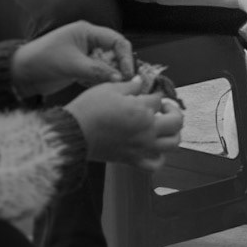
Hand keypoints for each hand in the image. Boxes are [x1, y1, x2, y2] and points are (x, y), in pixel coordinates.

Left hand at [13, 22, 135, 95]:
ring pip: (109, 65)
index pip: (116, 41)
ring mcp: (85, 56)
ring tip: (117, 88)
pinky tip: (105, 89)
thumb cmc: (42, 61)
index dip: (126, 56)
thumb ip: (98, 71)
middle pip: (115, 53)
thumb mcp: (71, 65)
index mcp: (87, 32)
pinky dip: (103, 81)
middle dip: (122, 67)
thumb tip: (121, 79)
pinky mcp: (81, 68)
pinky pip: (100, 74)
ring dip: (113, 76)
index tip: (128, 73)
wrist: (19, 74)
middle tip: (126, 83)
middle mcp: (89, 42)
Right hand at [67, 80, 183, 171]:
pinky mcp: (132, 160)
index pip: (158, 99)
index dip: (153, 93)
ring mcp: (142, 146)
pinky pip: (154, 165)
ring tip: (164, 127)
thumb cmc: (87, 109)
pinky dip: (159, 158)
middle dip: (173, 110)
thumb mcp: (108, 89)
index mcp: (142, 110)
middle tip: (163, 107)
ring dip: (174, 133)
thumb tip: (140, 81)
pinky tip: (155, 150)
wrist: (70, 134)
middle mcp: (147, 129)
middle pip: (176, 121)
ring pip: (173, 143)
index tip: (147, 92)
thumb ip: (129, 86)